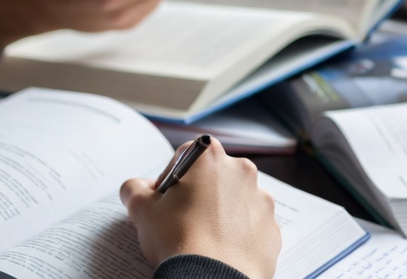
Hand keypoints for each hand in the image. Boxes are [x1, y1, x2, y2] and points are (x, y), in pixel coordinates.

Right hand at [120, 138, 279, 278]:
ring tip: (202, 239)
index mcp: (209, 156)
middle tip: (182, 222)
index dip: (171, 180)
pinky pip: (251, 226)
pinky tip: (220, 250)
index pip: (185, 158)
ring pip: (234, 201)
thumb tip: (136, 188)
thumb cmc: (179, 239)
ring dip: (220, 213)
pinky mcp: (272, 228)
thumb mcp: (141, 210)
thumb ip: (134, 189)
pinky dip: (238, 235)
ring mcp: (260, 200)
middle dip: (198, 195)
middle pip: (212, 177)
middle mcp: (240, 170)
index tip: (166, 201)